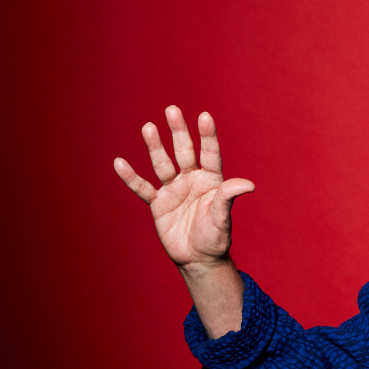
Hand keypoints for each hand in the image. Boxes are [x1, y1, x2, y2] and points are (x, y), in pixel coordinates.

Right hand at [114, 106, 254, 273]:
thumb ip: (228, 198)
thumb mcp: (223, 218)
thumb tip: (248, 184)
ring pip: (162, 164)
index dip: (207, 136)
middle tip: (172, 109)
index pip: (210, 154)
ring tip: (148, 127)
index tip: (205, 116)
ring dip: (155, 146)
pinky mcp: (158, 203)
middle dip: (179, 131)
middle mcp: (192, 180)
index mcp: (212, 181)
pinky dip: (131, 177)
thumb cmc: (216, 238)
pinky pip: (142, 188)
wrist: (198, 259)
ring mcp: (173, 190)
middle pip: (185, 151)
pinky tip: (120, 163)